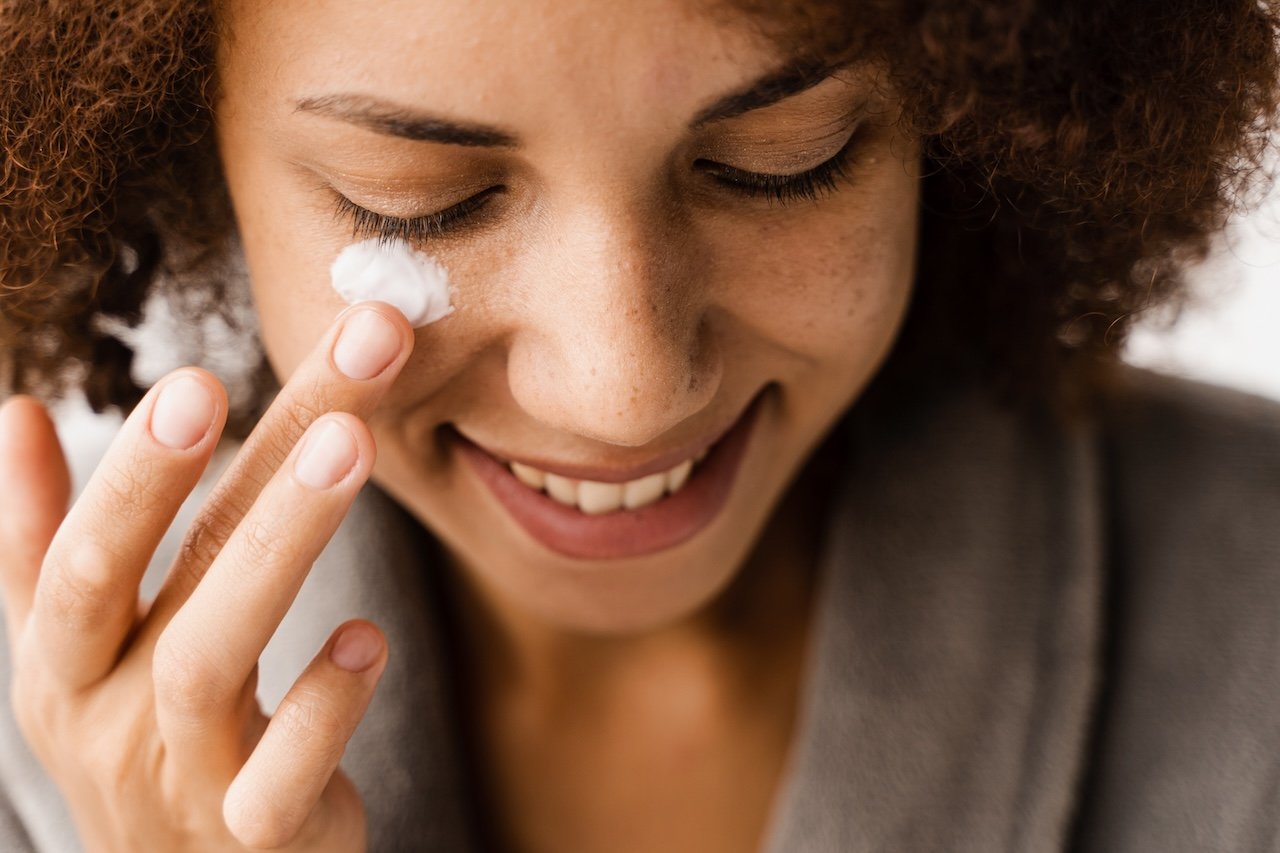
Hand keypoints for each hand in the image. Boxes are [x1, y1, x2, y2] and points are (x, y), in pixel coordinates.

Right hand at [0, 303, 413, 850]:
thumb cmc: (139, 744)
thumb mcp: (76, 654)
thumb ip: (46, 541)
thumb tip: (15, 410)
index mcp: (66, 657)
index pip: (85, 549)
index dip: (131, 467)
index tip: (196, 373)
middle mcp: (106, 712)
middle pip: (140, 581)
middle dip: (190, 474)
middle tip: (263, 374)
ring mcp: (179, 777)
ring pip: (207, 660)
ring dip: (280, 544)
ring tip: (349, 445)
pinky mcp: (258, 834)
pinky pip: (282, 778)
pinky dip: (323, 706)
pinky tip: (368, 637)